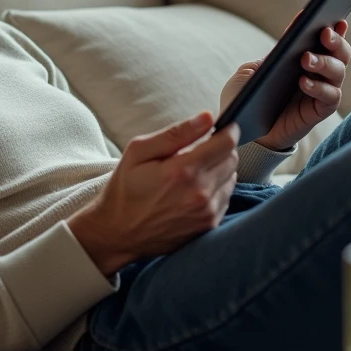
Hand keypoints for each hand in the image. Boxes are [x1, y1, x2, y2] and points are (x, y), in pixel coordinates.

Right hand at [68, 111, 238, 274]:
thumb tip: (208, 117)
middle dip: (222, 148)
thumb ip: (176, 133)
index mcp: (182, 171)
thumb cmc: (125, 188)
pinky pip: (226, 197)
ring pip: (232, 178)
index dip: (228, 130)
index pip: (226, 143)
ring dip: (220, 169)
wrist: (118, 233)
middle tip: (202, 149)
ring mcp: (206, 212)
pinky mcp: (208, 226)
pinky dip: (217, 189)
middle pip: (233, 159)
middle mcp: (200, 193)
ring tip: (195, 171)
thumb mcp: (139, 151)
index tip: (223, 126)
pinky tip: (195, 190)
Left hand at [219, 19, 350, 152]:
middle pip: (340, 52)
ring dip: (324, 62)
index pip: (324, 38)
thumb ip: (272, 54)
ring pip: (338, 72)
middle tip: (324, 33)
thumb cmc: (245, 97)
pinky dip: (319, 88)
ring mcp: (320, 91)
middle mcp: (317, 72)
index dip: (333, 26)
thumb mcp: (251, 71)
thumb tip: (294, 31)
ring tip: (305, 58)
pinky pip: (330, 98)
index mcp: (301, 57)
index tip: (332, 12)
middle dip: (336, 41)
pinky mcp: (317, 111)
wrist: (240, 131)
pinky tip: (303, 81)